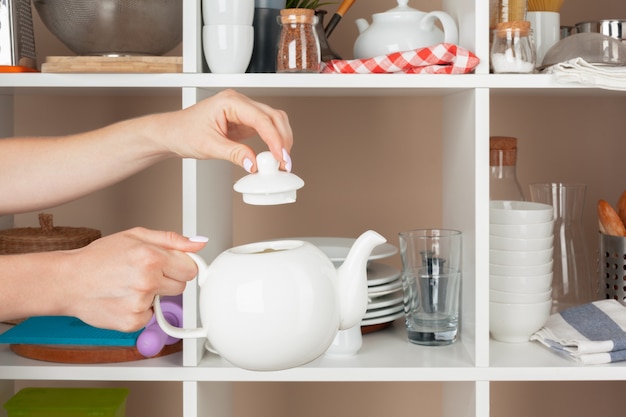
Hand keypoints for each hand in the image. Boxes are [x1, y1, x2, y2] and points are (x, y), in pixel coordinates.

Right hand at [57, 227, 206, 331]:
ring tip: (129, 284)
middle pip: (182, 286)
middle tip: (144, 273)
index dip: (180, 266)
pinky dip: (140, 310)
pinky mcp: (132, 322)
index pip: (191, 268)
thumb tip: (199, 244)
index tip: (172, 266)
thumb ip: (172, 240)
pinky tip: (123, 299)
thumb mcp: (136, 236)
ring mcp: (140, 303)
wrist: (68, 281)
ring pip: (165, 301)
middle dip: (168, 279)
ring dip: (154, 294)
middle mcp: (148, 281)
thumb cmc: (99, 258)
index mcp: (152, 257)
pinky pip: (150, 316)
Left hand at [158, 89, 293, 172]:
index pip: (261, 118)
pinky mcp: (245, 122)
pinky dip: (274, 142)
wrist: (173, 133)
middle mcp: (240, 103)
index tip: (280, 156)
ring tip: (282, 161)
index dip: (275, 138)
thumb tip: (254, 163)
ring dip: (282, 140)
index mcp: (230, 102)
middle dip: (283, 139)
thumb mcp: (209, 146)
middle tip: (285, 162)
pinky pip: (267, 129)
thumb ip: (234, 154)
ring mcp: (244, 112)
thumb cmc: (184, 131)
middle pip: (274, 117)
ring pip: (274, 121)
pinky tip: (274, 156)